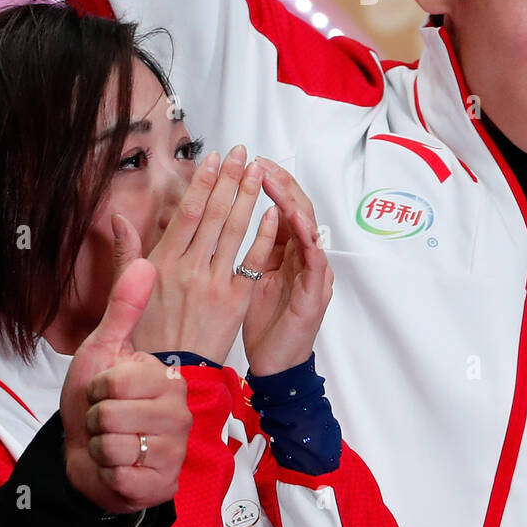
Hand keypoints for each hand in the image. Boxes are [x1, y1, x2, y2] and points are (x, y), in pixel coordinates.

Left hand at [61, 252, 190, 513]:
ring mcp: (174, 450)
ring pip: (113, 445)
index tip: (106, 392)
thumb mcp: (103, 350)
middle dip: (94, 421)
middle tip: (107, 421)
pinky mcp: (163, 483)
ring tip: (112, 443)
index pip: (115, 381)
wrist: (88, 458)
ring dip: (100, 448)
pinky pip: (120, 475)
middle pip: (110, 414)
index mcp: (167, 378)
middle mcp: (179, 412)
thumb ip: (123, 308)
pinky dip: (107, 474)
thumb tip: (145, 262)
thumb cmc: (95, 403)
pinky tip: (119, 468)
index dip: (96, 389)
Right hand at [120, 144, 277, 365]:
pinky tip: (272, 214)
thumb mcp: (126, 294)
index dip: (203, 183)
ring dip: (248, 198)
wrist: (169, 378)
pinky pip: (252, 263)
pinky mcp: (235, 302)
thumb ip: (127, 253)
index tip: (215, 159)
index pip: (186, 213)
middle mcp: (189, 270)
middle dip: (230, 180)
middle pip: (213, 215)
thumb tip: (117, 218)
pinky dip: (263, 237)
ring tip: (259, 173)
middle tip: (243, 153)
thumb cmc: (146, 337)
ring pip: (234, 233)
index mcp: (162, 265)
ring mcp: (215, 285)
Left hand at [242, 161, 333, 376]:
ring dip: (293, 203)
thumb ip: (243, 249)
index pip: (278, 207)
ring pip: (308, 228)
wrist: (277, 364)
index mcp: (284, 251)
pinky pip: (315, 261)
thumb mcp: (247, 279)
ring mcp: (311, 273)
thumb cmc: (263, 322)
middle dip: (279, 184)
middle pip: (295, 209)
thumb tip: (211, 220)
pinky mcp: (314, 293)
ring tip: (277, 182)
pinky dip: (309, 239)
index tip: (246, 163)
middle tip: (261, 163)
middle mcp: (302, 257)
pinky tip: (298, 221)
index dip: (265, 184)